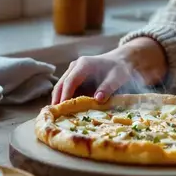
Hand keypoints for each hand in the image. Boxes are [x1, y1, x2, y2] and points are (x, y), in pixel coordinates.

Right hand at [51, 38, 166, 103]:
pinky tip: (65, 110)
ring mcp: (73, 72)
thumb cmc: (118, 69)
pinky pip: (66, 88)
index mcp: (83, 64)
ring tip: (57, 114)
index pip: (70, 81)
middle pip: (61, 83)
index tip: (63, 107)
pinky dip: (64, 98)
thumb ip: (107, 88)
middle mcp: (75, 67)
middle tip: (55, 114)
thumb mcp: (116, 78)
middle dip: (57, 98)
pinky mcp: (75, 78)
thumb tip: (97, 99)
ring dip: (59, 99)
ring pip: (61, 86)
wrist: (120, 61)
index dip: (65, 94)